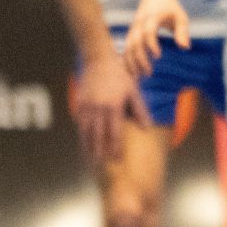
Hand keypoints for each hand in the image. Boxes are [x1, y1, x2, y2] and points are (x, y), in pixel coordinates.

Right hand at [72, 51, 147, 166]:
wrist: (99, 60)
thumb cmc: (120, 76)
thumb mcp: (133, 91)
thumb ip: (140, 110)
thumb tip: (147, 128)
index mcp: (113, 105)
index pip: (114, 131)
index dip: (115, 146)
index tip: (116, 159)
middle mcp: (98, 107)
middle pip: (98, 134)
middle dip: (99, 150)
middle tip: (100, 165)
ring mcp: (87, 105)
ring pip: (86, 130)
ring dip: (87, 145)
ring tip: (90, 158)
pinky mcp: (79, 103)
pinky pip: (80, 122)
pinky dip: (82, 134)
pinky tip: (84, 143)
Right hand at [124, 0, 189, 80]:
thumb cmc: (171, 8)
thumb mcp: (180, 17)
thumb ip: (183, 31)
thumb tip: (184, 48)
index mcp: (152, 17)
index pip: (148, 32)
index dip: (151, 45)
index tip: (158, 57)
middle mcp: (139, 23)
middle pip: (135, 42)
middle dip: (140, 59)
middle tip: (149, 74)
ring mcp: (133, 28)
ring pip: (128, 47)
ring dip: (131, 63)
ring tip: (137, 79)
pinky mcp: (131, 33)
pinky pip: (126, 48)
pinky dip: (127, 61)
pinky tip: (131, 74)